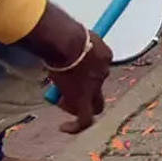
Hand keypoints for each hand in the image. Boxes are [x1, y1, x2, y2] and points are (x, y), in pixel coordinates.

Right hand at [19, 3, 112, 133]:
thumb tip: (56, 39)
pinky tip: (64, 128)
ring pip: (94, 105)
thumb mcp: (73, 35)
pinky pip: (84, 120)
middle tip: (69, 91)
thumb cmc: (65, 33)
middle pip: (100, 89)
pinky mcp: (83, 100)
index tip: (71, 71)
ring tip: (61, 100)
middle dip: (88, 92)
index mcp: (105, 55)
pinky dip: (75, 126)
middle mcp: (104, 72)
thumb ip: (72, 42)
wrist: (65, 42)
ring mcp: (95, 87)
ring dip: (76, 104)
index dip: (86, 74)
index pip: (99, 69)